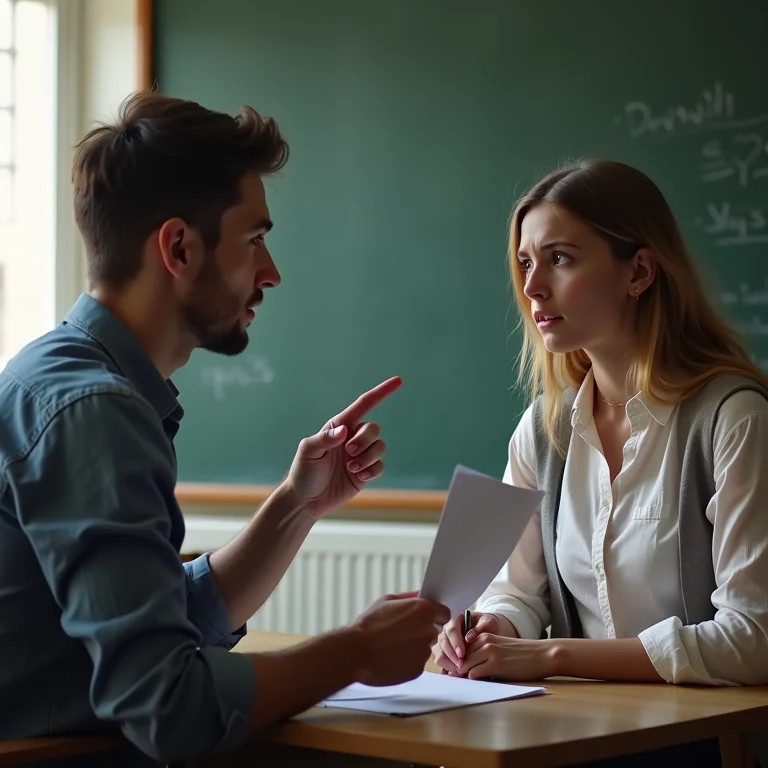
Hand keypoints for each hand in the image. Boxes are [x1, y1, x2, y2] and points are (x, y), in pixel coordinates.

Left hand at [284, 377, 401, 516]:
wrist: (306, 501)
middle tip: (349, 452)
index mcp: (339, 426)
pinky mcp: (365, 472)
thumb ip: (324, 439)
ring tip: (351, 468)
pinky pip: (380, 466)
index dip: (382, 392)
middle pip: (374, 428)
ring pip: (380, 447)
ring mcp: (360, 455)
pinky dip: (372, 470)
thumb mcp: (307, 452)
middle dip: (365, 440)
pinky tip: (359, 477)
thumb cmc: (303, 472)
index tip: (399, 381)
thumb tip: (344, 431)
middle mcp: (352, 437)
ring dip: (368, 457)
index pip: (364, 404)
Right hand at [346, 592, 450, 686]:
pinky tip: (390, 658)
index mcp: (423, 611)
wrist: (355, 653)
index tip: (423, 617)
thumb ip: (408, 597)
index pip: (444, 612)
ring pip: (423, 648)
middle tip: (400, 631)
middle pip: (433, 630)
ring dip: (413, 647)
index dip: (434, 614)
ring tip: (391, 646)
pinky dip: (407, 661)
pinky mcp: (417, 670)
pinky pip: (416, 663)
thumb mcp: (386, 601)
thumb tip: (421, 594)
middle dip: (421, 630)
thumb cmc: (368, 624)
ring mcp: (424, 653)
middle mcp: (428, 631)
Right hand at [432, 612, 511, 674]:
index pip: (451, 630)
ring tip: (460, 671)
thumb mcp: (488, 622)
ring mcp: (443, 643)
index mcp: (455, 620)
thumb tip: (468, 638)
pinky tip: (457, 673)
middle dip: (451, 656)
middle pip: (443, 643)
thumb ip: (481, 628)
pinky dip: (447, 668)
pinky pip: (441, 662)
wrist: (487, 631)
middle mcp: (446, 631)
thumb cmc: (487, 625)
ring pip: (439, 654)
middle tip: (462, 666)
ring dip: (448, 663)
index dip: (455, 642)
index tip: (462, 654)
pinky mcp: (444, 654)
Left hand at [459, 635, 557, 680]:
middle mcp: (484, 642)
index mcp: (484, 636)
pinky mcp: (494, 665)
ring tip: (468, 685)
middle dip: (459, 671)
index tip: (458, 674)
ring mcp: (489, 652)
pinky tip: (479, 684)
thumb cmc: (523, 655)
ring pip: (465, 666)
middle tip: (459, 682)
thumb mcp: (500, 648)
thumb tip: (468, 670)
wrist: (542, 655)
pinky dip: (473, 681)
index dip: (460, 663)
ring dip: (465, 676)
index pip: (463, 650)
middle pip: (461, 658)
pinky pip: (474, 674)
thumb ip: (484, 654)